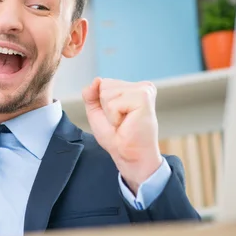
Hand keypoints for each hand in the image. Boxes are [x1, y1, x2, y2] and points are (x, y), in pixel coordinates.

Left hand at [82, 78, 162, 192]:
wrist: (128, 155)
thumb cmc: (116, 136)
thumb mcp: (97, 112)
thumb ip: (91, 94)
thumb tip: (96, 80)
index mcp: (133, 88)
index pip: (103, 83)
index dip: (102, 104)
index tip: (116, 117)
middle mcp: (141, 87)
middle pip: (105, 85)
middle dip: (106, 107)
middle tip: (120, 121)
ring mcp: (144, 91)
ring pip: (107, 93)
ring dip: (110, 113)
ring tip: (124, 123)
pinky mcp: (144, 98)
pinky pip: (113, 103)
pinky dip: (114, 117)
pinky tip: (127, 123)